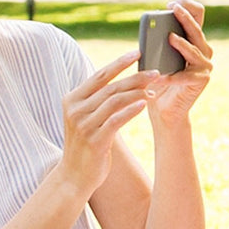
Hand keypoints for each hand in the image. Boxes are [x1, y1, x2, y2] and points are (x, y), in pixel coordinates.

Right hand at [54, 50, 158, 198]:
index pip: (99, 76)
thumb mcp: (86, 118)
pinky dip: (132, 110)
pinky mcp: (94, 140)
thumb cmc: (84, 145)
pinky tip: (145, 104)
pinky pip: (117, 120)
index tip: (139, 52)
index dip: (119, 63)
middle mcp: (75, 111)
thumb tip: (122, 80)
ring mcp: (83, 126)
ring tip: (155, 89)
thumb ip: (97, 100)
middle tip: (156, 72)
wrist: (74, 176)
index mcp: (71, 100)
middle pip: (110, 87)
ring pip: (115, 101)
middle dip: (136, 77)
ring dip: (138, 93)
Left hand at [147, 0, 211, 126]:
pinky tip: (160, 76)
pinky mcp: (201, 80)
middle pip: (196, 29)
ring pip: (194, 49)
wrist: (163, 110)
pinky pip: (186, 75)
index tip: (172, 3)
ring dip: (181, 43)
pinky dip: (172, 76)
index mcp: (193, 42)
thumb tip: (149, 29)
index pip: (197, 17)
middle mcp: (203, 50)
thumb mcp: (155, 59)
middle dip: (184, 17)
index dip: (187, 7)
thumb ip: (156, 45)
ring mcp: (205, 65)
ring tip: (169, 37)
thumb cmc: (157, 82)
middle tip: (173, 8)